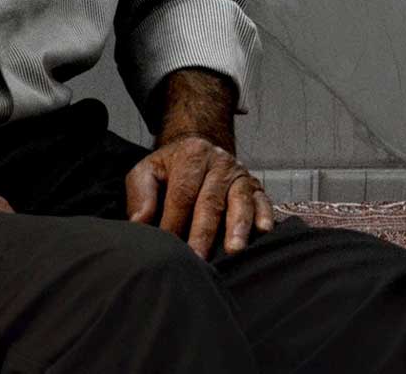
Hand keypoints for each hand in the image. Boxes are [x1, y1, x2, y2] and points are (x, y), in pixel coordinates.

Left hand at [127, 135, 274, 256]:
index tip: (168, 247)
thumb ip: (140, 195)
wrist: (199, 147)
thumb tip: (141, 223)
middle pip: (211, 200)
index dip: (174, 221)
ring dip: (238, 226)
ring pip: (240, 201)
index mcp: (192, 155)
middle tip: (198, 258)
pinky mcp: (255, 186)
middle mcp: (219, 162)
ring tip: (234, 250)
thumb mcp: (147, 171)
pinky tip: (263, 231)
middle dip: (204, 232)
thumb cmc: (171, 168)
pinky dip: (265, 215)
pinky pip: (263, 200)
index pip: (182, 194)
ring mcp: (240, 174)